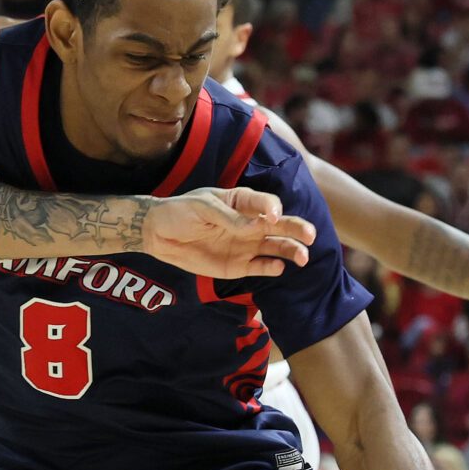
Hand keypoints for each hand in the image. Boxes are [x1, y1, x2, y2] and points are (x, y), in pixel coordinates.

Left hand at [144, 188, 314, 278]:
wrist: (158, 234)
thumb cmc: (181, 212)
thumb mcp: (203, 208)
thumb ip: (229, 218)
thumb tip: (256, 227)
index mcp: (242, 202)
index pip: (266, 204)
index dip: (272, 209)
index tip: (272, 216)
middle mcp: (249, 223)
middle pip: (280, 226)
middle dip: (297, 229)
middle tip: (310, 236)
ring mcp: (245, 245)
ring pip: (276, 247)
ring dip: (291, 250)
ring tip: (303, 257)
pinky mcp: (238, 265)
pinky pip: (260, 267)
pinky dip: (271, 268)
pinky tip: (279, 267)